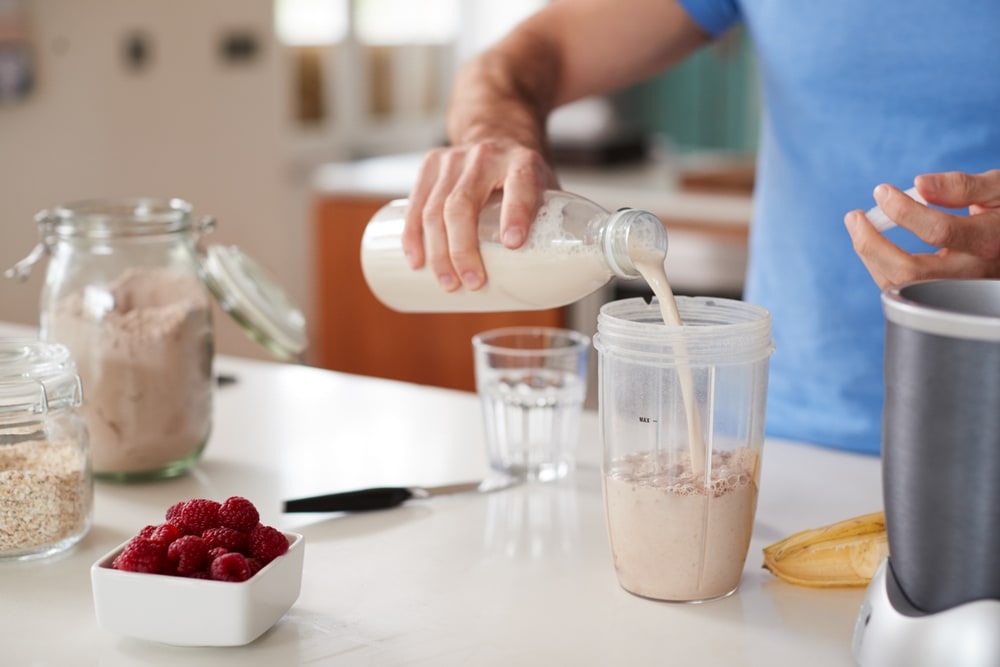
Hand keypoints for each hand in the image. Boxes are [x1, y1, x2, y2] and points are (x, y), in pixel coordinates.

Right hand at [400, 139, 558, 292]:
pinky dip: (413, 236)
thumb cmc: (523, 174)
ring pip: (435, 209)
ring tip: (448, 283)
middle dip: (463, 249)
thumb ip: (548, 222)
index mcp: (522, 161)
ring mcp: (453, 158)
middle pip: (463, 204)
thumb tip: (552, 277)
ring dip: (438, 252)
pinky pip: (415, 204)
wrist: (497, 132)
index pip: (519, 184)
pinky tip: (416, 260)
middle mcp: (486, 156)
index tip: (514, 244)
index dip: (516, 213)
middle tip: (472, 283)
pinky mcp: (430, 164)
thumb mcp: (545, 187)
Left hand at [844, 169, 999, 289]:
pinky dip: (881, 266)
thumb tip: (919, 184)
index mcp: (990, 240)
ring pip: (900, 286)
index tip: (882, 192)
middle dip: (872, 244)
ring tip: (858, 225)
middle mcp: (973, 272)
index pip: (939, 231)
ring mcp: (957, 289)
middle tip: (854, 216)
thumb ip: (963, 186)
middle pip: (910, 271)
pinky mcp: (942, 296)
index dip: (905, 211)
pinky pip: (903, 288)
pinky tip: (875, 243)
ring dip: (870, 256)